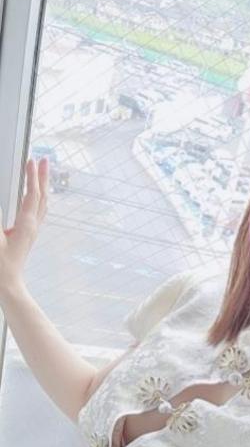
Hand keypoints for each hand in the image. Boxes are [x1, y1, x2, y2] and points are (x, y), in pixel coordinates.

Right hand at [0, 157, 48, 295]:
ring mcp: (31, 232)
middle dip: (43, 178)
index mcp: (26, 225)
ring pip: (42, 205)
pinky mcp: (27, 237)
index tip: (32, 160)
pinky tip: (34, 199)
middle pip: (42, 197)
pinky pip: (37, 213)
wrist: (8, 286)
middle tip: (45, 160)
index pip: (32, 195)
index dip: (32, 176)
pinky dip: (37, 200)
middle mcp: (33, 227)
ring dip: (42, 187)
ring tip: (42, 174)